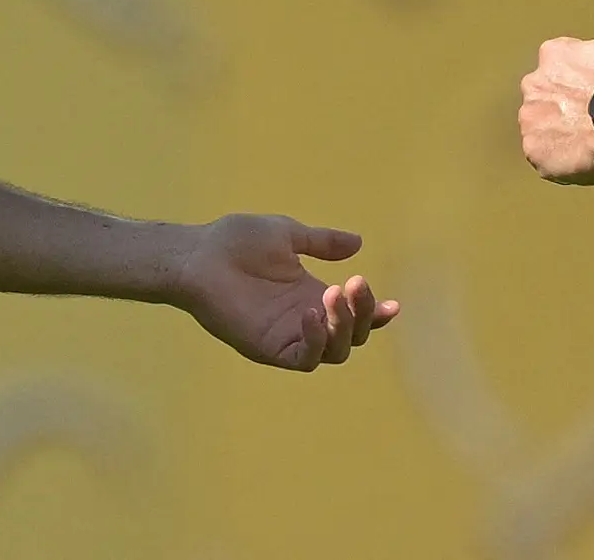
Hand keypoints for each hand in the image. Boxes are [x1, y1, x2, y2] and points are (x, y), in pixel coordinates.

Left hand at [174, 215, 399, 371]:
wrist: (200, 254)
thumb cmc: (237, 242)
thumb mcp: (288, 235)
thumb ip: (322, 242)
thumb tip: (357, 243)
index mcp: (312, 295)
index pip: (353, 314)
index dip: (375, 313)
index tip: (393, 304)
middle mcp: (305, 320)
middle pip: (351, 336)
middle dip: (362, 314)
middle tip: (355, 284)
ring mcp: (289, 336)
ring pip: (333, 352)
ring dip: (343, 327)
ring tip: (334, 296)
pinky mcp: (269, 348)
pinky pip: (302, 358)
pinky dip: (315, 341)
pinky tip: (311, 315)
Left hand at [518, 35, 593, 184]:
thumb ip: (590, 63)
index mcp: (553, 54)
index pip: (555, 69)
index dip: (572, 86)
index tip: (587, 98)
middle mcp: (533, 83)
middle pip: (542, 100)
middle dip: (559, 112)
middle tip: (585, 125)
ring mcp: (529, 118)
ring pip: (539, 130)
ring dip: (557, 137)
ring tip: (586, 147)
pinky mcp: (533, 149)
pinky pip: (543, 158)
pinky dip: (558, 162)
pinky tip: (581, 161)